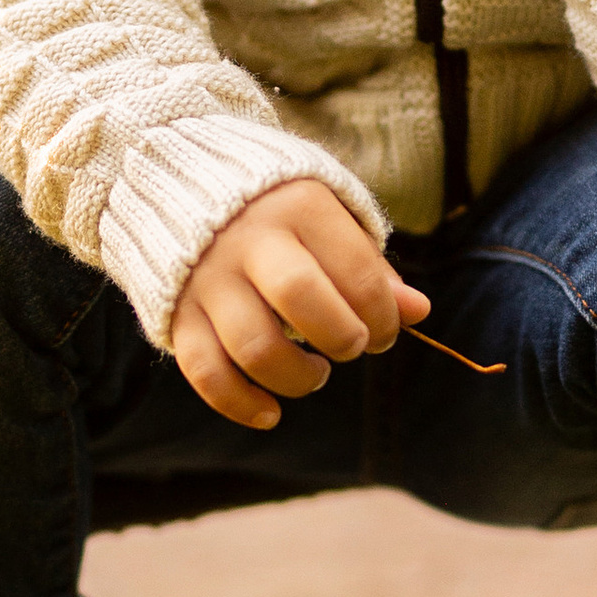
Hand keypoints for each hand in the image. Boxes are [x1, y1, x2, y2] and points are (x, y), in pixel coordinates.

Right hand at [172, 179, 430, 432]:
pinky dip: (240, 403)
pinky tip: (270, 414)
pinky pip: (206, 372)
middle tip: (352, 347)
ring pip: (255, 347)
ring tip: (314, 372)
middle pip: (302, 302)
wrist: (182, 183)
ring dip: (297, 377)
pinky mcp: (178, 312)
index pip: (356, 273)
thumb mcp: (329, 216)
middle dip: (343, 339)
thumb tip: (418, 311)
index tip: (384, 330)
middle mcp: (248, 239)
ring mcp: (208, 278)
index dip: (383, 316)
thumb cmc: (278, 208)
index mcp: (298, 206)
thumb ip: (369, 262)